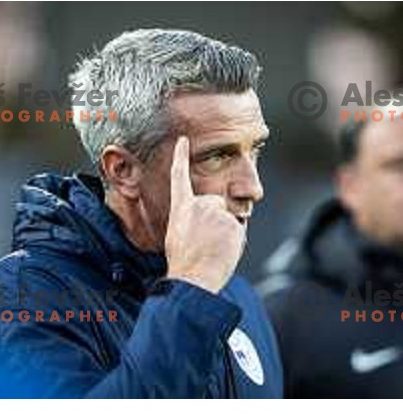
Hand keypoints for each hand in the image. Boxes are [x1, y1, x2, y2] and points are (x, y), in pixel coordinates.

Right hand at [165, 136, 245, 293]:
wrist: (192, 278)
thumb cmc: (184, 262)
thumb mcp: (178, 235)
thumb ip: (192, 219)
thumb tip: (208, 218)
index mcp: (181, 208)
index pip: (180, 177)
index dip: (180, 157)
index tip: (182, 140)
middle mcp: (198, 205)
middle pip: (216, 204)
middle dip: (216, 220)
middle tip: (206, 243)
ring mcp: (216, 212)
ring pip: (228, 218)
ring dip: (225, 233)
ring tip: (212, 250)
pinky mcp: (231, 222)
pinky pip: (238, 230)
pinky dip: (234, 241)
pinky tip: (223, 251)